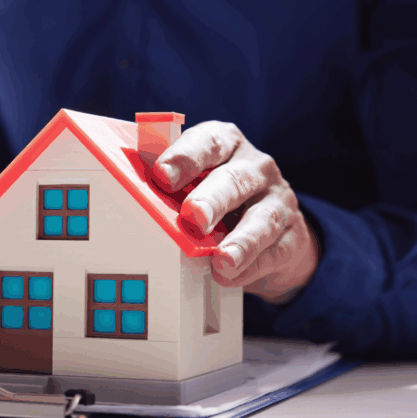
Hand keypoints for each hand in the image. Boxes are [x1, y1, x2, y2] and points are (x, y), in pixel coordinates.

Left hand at [151, 121, 318, 303]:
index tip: (162, 175)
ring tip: (221, 259)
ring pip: (263, 219)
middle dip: (212, 199)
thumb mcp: (195, 181)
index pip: (208, 143)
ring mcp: (278, 201)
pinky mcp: (292, 236)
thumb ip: (168, 181)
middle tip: (193, 217)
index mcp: (226, 145)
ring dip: (241, 241)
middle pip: (235, 181)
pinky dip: (253, 266)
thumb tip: (124, 184)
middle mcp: (256, 168)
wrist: (271, 228)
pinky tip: (232, 275)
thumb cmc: (218, 197)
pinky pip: (275, 251)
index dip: (185, 157)